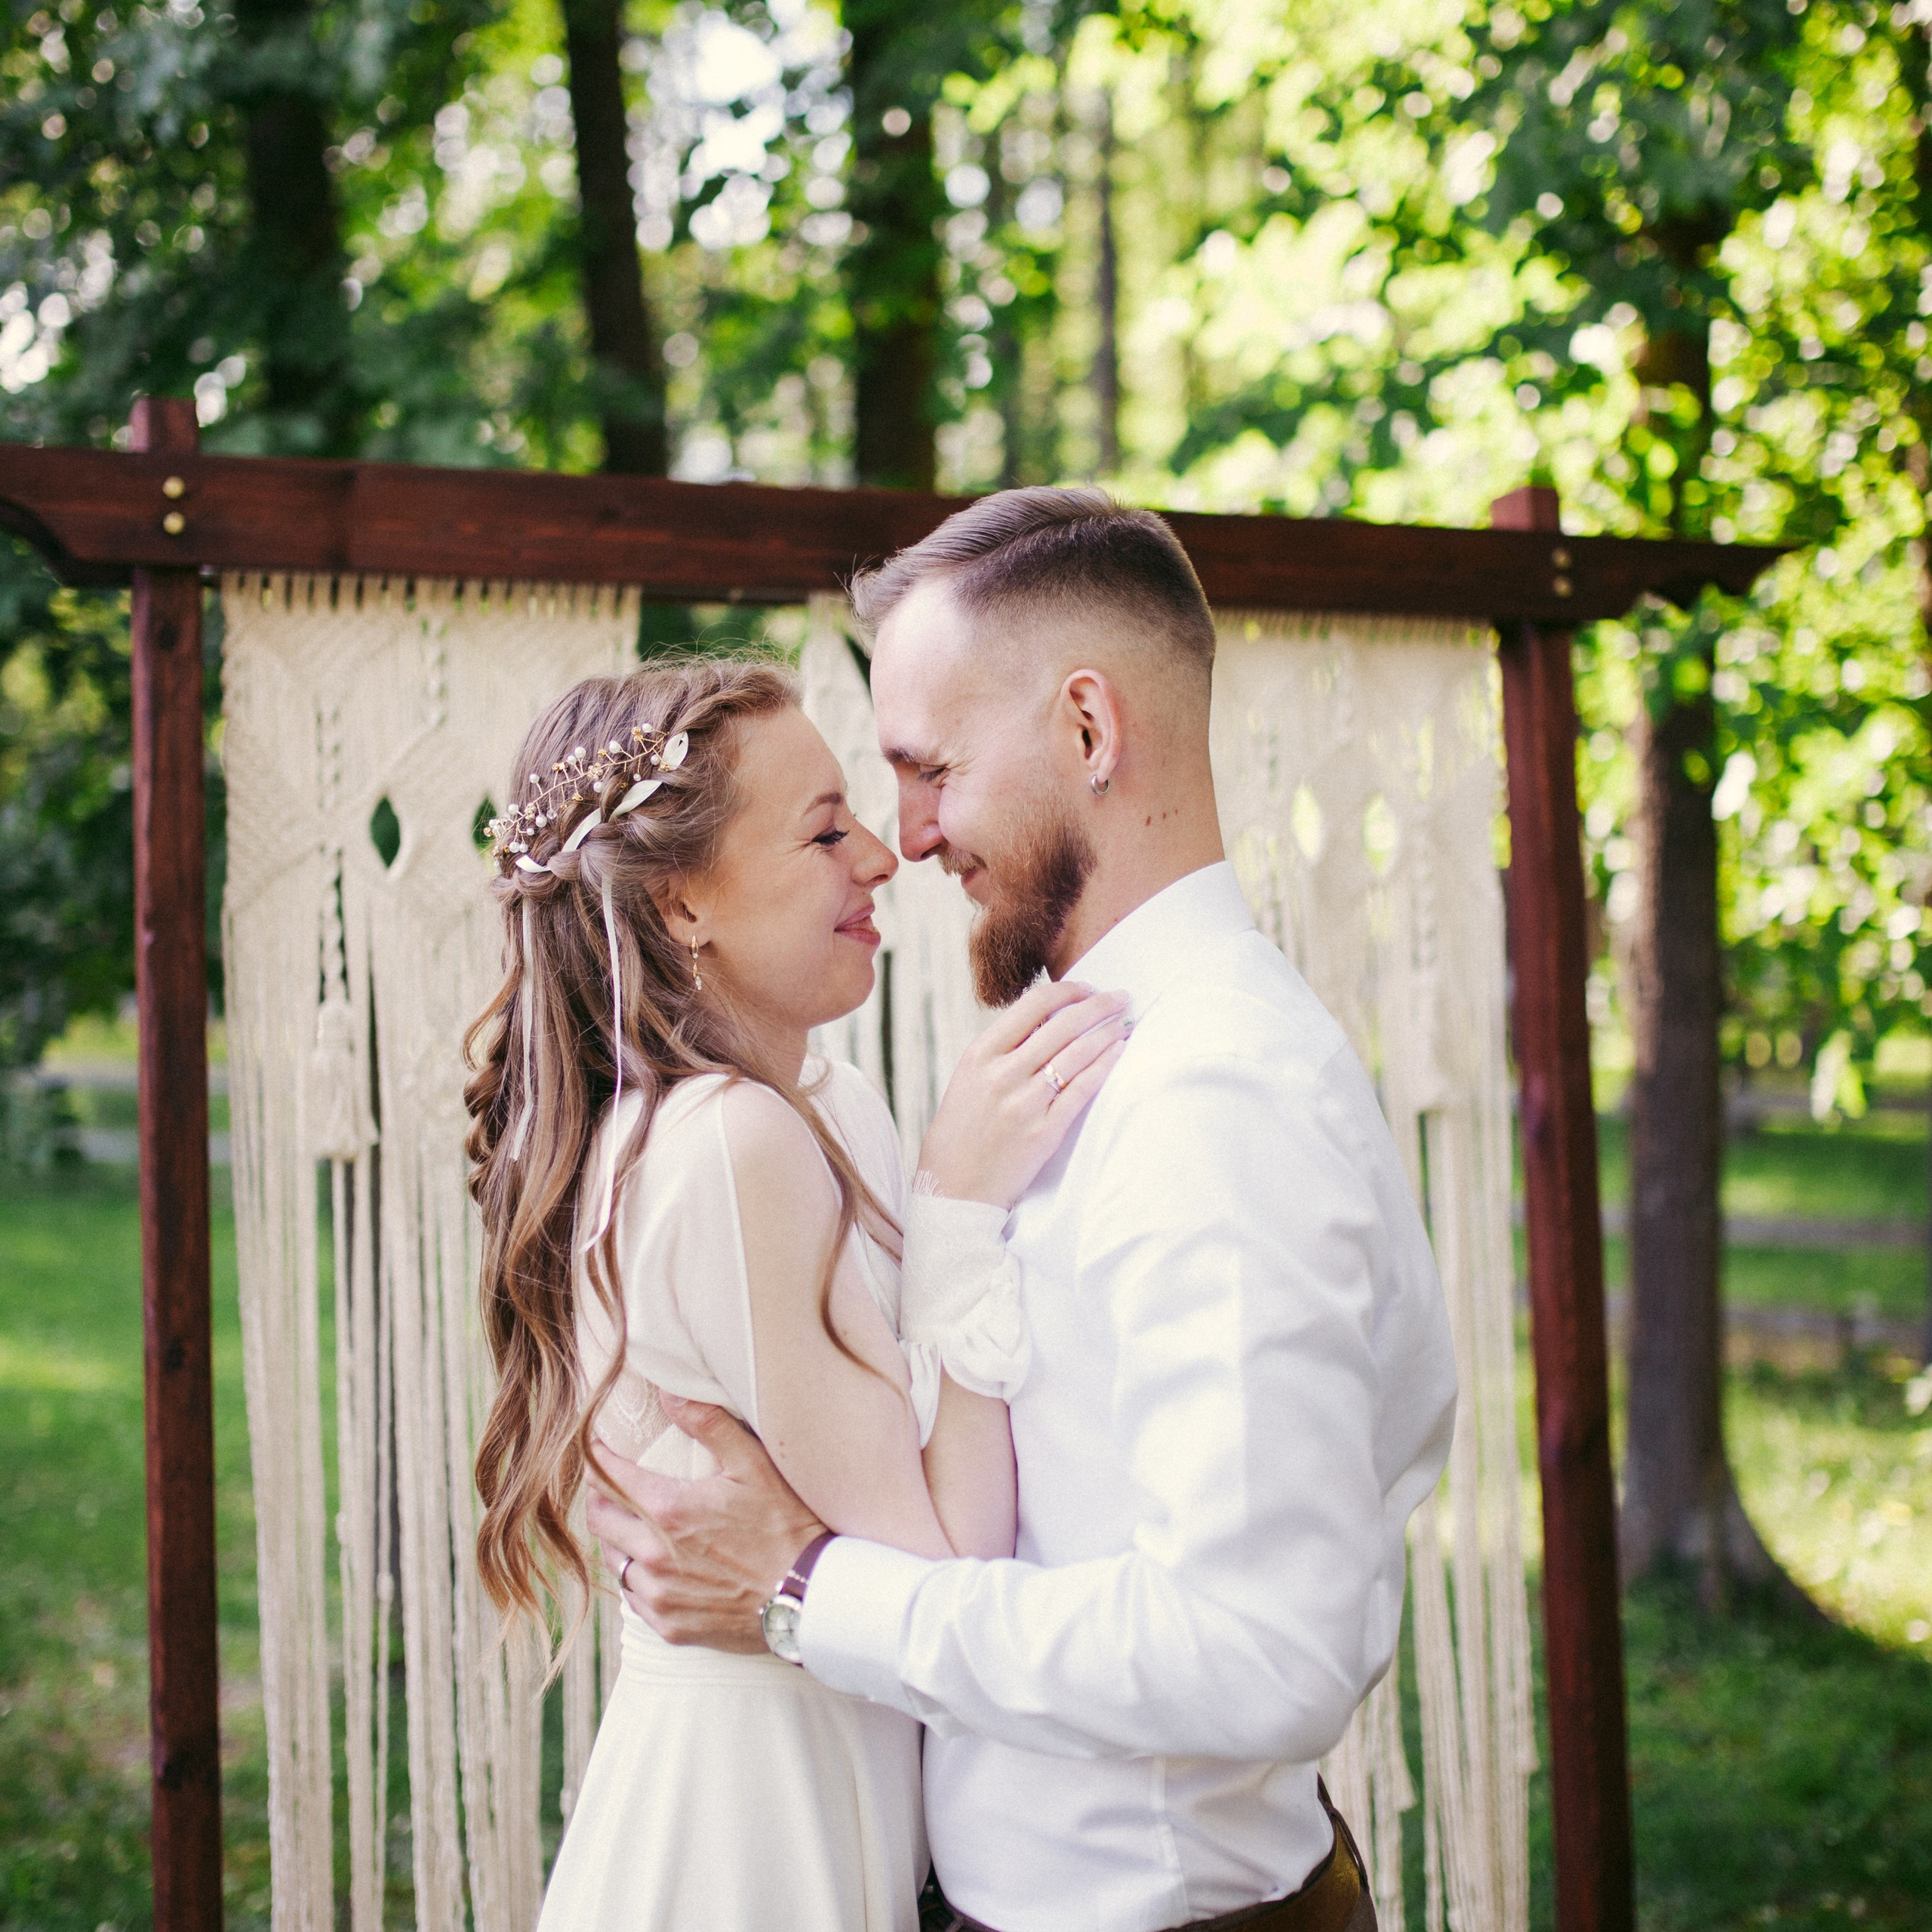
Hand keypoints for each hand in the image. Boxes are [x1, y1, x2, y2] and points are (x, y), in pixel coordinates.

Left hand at [586, 1395, 823, 1652]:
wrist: (809, 1597)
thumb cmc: (786, 1525)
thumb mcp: (754, 1464)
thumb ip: (709, 1423)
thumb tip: (669, 1390)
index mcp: (668, 1509)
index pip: (609, 1478)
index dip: (597, 1459)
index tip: (596, 1448)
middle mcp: (654, 1554)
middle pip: (600, 1521)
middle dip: (599, 1497)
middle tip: (608, 1485)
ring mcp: (660, 1594)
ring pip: (614, 1561)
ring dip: (617, 1539)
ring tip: (632, 1525)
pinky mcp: (670, 1626)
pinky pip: (634, 1598)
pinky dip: (637, 1578)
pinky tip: (654, 1567)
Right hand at [917, 980, 1129, 1208]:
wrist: (951, 1191)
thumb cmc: (960, 1134)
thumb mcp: (967, 1081)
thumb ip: (1001, 1052)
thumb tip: (1045, 1022)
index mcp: (979, 1055)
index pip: (1032, 1005)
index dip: (1066, 991)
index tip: (1086, 989)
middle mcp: (1001, 1074)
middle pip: (1061, 1025)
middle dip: (1098, 1005)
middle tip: (1120, 997)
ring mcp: (1024, 1104)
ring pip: (1076, 1053)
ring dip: (1107, 1032)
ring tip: (1125, 1021)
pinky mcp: (1043, 1133)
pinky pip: (1082, 1090)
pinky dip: (1105, 1066)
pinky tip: (1119, 1052)